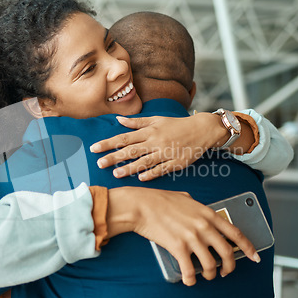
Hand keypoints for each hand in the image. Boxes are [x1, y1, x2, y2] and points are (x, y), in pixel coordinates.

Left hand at [90, 114, 226, 180]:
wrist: (202, 129)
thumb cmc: (176, 125)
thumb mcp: (156, 119)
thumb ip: (137, 122)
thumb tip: (118, 120)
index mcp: (149, 131)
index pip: (124, 137)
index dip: (108, 143)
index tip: (94, 148)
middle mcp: (155, 141)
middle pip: (131, 150)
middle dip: (114, 157)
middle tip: (99, 163)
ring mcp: (166, 153)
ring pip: (145, 161)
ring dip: (130, 168)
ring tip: (115, 174)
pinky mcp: (176, 162)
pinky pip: (162, 169)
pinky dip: (151, 173)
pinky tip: (140, 178)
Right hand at [106, 188, 260, 285]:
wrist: (141, 206)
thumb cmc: (159, 200)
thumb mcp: (185, 198)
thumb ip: (197, 207)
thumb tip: (200, 213)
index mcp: (208, 214)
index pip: (235, 233)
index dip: (247, 247)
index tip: (254, 256)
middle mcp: (203, 226)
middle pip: (227, 252)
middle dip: (230, 266)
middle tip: (226, 272)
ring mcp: (192, 238)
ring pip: (211, 265)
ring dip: (211, 274)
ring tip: (207, 275)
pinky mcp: (178, 248)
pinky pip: (190, 270)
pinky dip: (191, 279)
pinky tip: (189, 280)